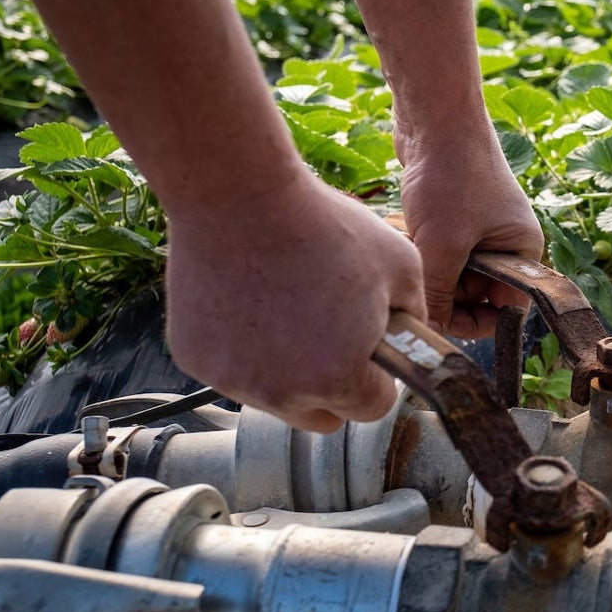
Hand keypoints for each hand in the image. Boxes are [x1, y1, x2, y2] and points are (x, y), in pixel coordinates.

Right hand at [164, 176, 425, 432]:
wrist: (238, 195)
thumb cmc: (324, 226)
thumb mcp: (402, 266)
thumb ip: (416, 317)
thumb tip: (411, 340)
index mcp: (339, 378)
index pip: (370, 409)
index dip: (377, 380)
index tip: (371, 353)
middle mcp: (283, 393)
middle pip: (321, 416)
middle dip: (334, 387)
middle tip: (332, 337)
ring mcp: (233, 380)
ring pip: (275, 396)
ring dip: (287, 371)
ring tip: (289, 310)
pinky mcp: (195, 360)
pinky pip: (233, 370)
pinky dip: (244, 349)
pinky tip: (251, 301)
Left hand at [395, 119, 542, 337]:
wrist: (435, 114)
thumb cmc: (452, 175)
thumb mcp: (444, 244)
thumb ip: (437, 294)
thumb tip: (428, 333)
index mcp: (522, 252)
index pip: (506, 309)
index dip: (474, 321)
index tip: (440, 321)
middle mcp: (505, 243)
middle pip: (474, 294)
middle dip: (442, 290)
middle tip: (417, 276)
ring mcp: (477, 228)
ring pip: (449, 272)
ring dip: (425, 266)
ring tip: (407, 242)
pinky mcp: (451, 215)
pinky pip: (435, 248)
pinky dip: (417, 245)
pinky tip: (400, 227)